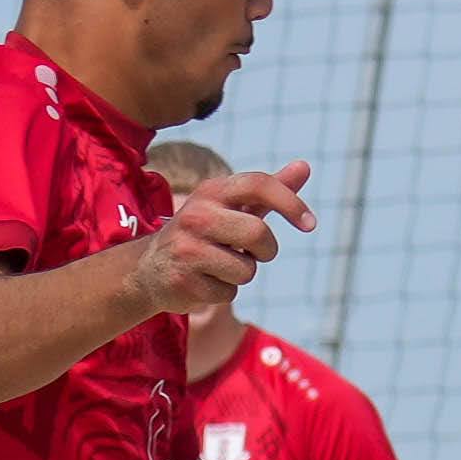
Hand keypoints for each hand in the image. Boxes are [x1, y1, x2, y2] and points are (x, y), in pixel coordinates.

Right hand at [131, 161, 315, 318]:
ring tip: (218, 265)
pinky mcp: (183, 282)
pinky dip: (223, 292)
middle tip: (252, 252)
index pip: (258, 185)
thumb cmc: (205, 234)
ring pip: (246, 270)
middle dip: (266, 250)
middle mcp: (196, 215)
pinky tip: (203, 281)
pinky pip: (228, 294)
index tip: (310, 224)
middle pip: (258, 234)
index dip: (290, 203)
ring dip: (242, 274)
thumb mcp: (232, 208)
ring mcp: (187, 249)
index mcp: (212, 191)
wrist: (150, 269)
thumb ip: (269, 191)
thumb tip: (305, 165)